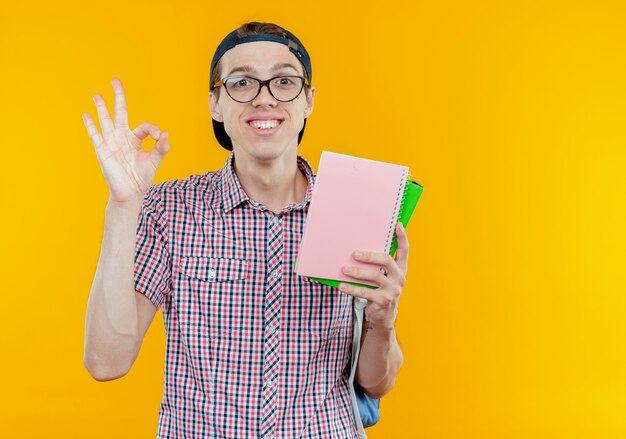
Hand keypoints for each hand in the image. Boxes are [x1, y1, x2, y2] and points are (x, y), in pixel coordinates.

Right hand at [82, 78, 169, 203]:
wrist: (130, 193)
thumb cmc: (141, 178)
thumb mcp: (154, 161)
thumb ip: (161, 148)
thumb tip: (166, 134)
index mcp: (136, 139)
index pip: (144, 126)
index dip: (153, 129)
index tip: (159, 138)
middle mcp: (122, 137)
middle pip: (120, 112)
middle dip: (119, 97)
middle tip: (115, 80)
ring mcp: (111, 142)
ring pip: (106, 120)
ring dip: (101, 107)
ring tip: (97, 94)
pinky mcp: (103, 150)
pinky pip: (95, 135)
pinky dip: (90, 125)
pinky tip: (86, 114)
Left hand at [338, 222, 409, 329]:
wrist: (383, 317)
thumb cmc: (379, 291)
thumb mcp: (383, 278)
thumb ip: (377, 265)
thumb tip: (355, 250)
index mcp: (400, 269)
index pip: (405, 251)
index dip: (403, 238)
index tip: (398, 225)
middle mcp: (399, 278)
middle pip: (386, 260)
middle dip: (370, 255)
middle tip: (354, 254)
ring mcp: (393, 290)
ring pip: (374, 276)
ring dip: (357, 272)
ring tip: (344, 269)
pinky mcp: (383, 301)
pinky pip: (365, 292)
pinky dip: (351, 288)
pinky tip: (341, 285)